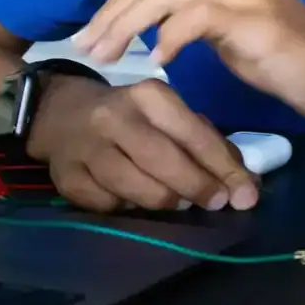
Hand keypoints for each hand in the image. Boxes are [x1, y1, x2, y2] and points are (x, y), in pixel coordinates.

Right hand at [27, 76, 258, 213]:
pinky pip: (106, 204)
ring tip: (179, 204)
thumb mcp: (169, 114)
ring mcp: (86, 148)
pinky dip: (127, 208)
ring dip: (165, 202)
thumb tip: (243, 181)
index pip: (193, 134)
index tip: (244, 193)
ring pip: (134, 188)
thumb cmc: (132, 117)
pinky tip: (136, 201)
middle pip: (163, 161)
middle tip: (216, 203)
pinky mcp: (66, 177)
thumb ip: (206, 142)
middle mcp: (115, 118)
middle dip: (196, 187)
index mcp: (149, 96)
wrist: (61, 113)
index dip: (221, 167)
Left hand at [73, 0, 304, 120]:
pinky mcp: (257, 19)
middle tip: (87, 45)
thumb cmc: (292, 64)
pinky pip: (198, 16)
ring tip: (108, 54)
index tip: (95, 31)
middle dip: (116, 9)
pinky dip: (169, 35)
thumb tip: (155, 29)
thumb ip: (201, 23)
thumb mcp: (237, 36)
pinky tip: (157, 60)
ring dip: (130, 22)